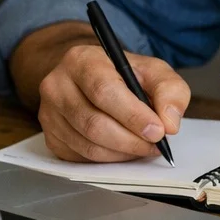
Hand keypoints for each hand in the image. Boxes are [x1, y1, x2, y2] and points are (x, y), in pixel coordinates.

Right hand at [37, 43, 189, 162]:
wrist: (92, 77)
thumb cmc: (123, 74)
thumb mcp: (153, 70)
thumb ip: (169, 90)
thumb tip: (170, 122)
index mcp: (81, 60)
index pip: (104, 91)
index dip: (133, 115)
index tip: (158, 131)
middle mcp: (57, 85)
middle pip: (94, 123)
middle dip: (131, 140)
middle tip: (155, 144)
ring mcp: (49, 113)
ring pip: (88, 145)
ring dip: (123, 152)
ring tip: (144, 146)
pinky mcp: (51, 137)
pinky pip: (82, 157)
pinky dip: (109, 159)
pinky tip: (124, 149)